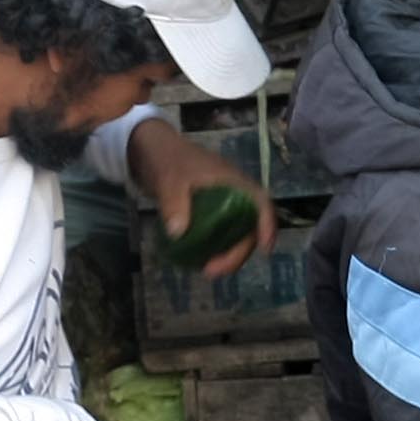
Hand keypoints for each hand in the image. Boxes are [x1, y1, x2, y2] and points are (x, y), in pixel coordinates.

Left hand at [127, 119, 281, 277]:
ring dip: (228, 255)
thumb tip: (178, 234)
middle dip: (237, 253)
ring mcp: (224, 205)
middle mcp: (235, 195)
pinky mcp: (211, 213)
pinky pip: (222, 234)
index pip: (261, 203)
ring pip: (237, 234)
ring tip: (207, 270)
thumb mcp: (169, 180)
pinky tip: (200, 261)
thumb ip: (174, 204)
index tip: (264, 249)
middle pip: (249, 227)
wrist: (152, 150)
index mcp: (234, 182)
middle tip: (213, 270)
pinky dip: (216, 249)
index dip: (267, 226)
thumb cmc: (167, 159)